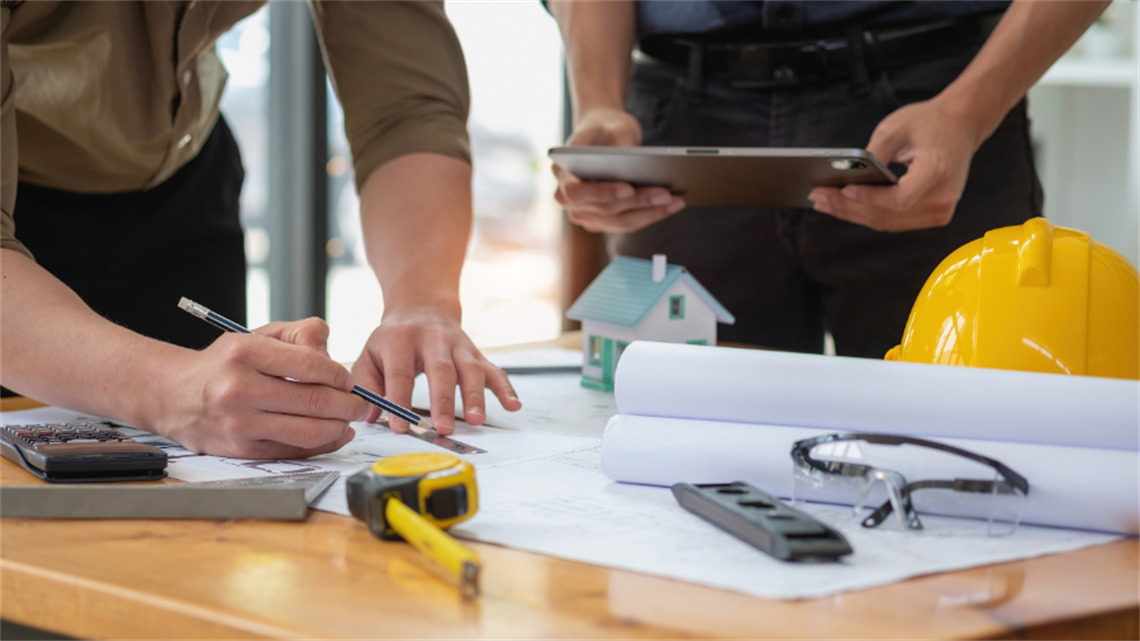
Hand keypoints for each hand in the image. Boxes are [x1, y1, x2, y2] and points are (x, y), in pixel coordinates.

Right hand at [158, 318, 367, 457]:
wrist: (173, 394)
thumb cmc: (224, 363)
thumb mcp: (257, 335)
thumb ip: (300, 334)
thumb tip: (331, 353)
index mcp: (245, 353)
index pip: (309, 365)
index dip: (339, 375)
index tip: (348, 380)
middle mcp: (239, 389)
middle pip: (313, 401)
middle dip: (348, 404)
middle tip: (360, 404)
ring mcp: (239, 423)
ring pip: (307, 431)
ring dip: (339, 427)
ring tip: (349, 419)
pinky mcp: (241, 450)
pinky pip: (294, 451)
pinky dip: (322, 444)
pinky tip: (334, 434)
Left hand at [351, 305, 520, 434]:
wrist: (422, 306)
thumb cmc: (394, 338)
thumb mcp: (369, 354)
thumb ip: (366, 385)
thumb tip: (368, 414)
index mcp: (401, 339)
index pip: (400, 372)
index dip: (399, 400)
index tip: (399, 426)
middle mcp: (433, 339)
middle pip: (441, 370)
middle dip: (443, 401)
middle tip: (442, 427)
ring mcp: (458, 345)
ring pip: (470, 369)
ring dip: (475, 395)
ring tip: (476, 420)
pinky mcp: (476, 353)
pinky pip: (494, 370)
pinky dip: (505, 388)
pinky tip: (513, 405)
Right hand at [555, 107, 685, 232]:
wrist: (603, 134)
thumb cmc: (604, 127)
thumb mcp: (612, 126)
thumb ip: (620, 145)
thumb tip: (639, 170)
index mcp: (563, 174)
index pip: (576, 193)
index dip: (601, 193)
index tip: (628, 188)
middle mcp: (570, 199)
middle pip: (604, 210)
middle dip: (638, 202)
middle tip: (666, 193)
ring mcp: (586, 213)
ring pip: (619, 222)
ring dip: (650, 213)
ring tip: (676, 201)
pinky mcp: (604, 220)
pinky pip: (628, 222)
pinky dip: (651, 214)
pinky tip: (673, 204)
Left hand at [807, 96, 981, 231]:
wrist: (962, 124)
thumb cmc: (931, 122)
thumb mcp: (895, 128)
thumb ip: (871, 154)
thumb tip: (843, 177)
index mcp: (936, 172)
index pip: (898, 199)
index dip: (869, 199)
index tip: (843, 191)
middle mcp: (942, 197)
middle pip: (887, 215)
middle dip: (847, 207)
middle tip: (817, 197)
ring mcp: (940, 210)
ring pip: (887, 223)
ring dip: (853, 214)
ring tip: (824, 203)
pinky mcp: (934, 215)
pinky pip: (895, 221)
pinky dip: (868, 214)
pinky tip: (846, 206)